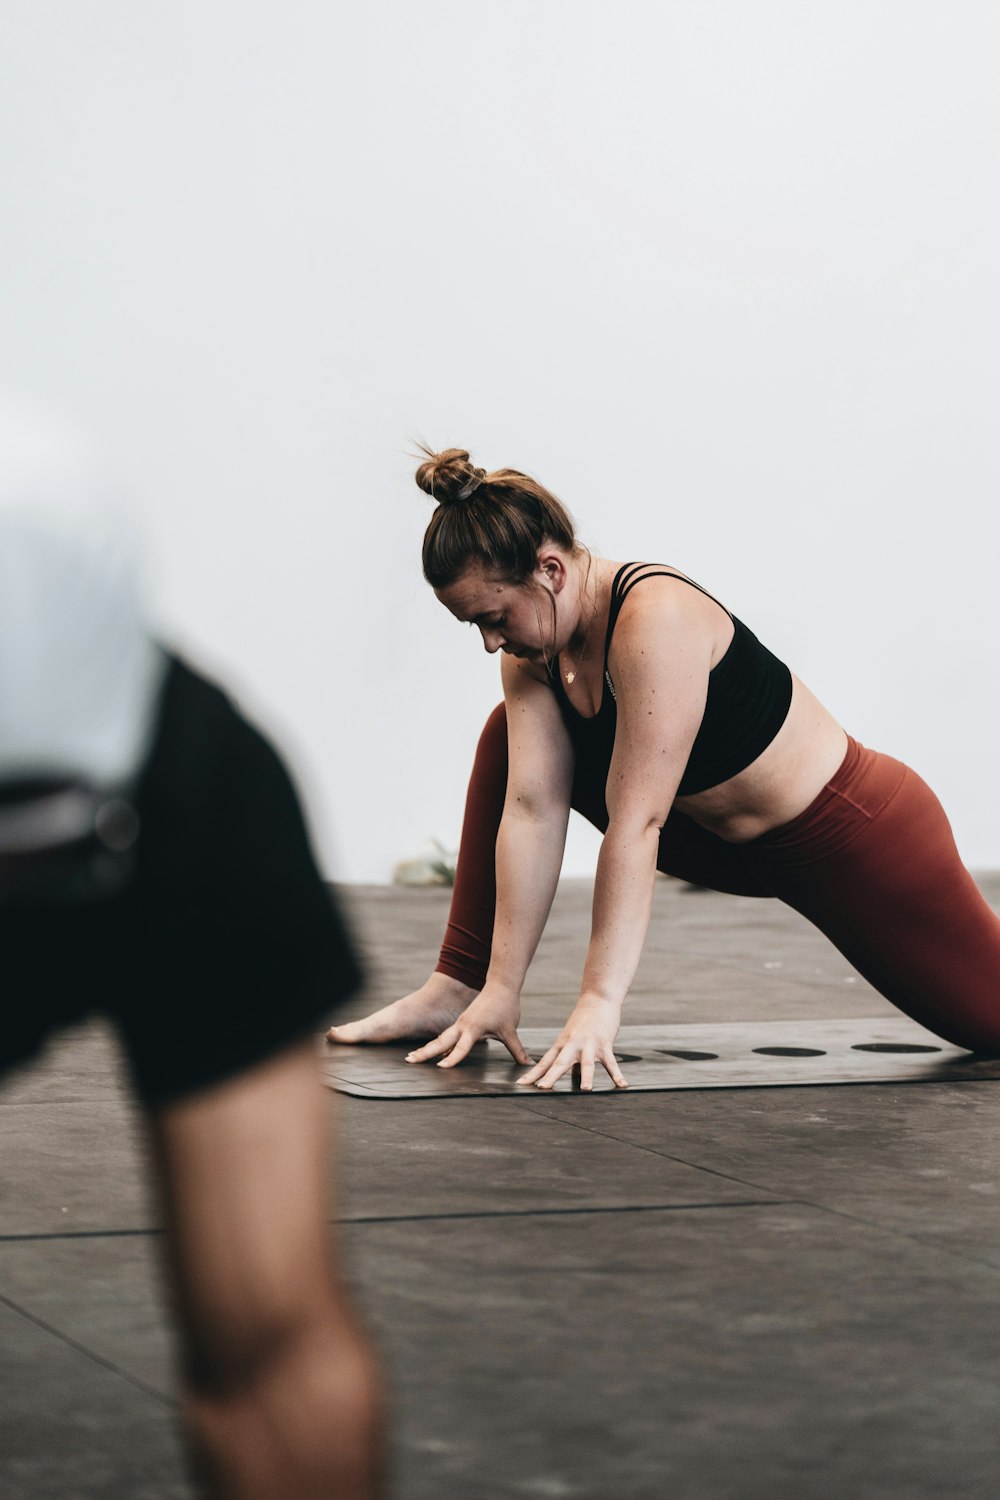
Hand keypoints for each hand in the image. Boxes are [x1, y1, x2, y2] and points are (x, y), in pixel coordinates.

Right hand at [404, 987, 533, 1069]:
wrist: (500, 984)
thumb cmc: (505, 1006)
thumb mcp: (511, 1031)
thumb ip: (518, 1050)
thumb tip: (529, 1065)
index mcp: (473, 1028)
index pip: (462, 1048)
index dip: (453, 1058)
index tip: (441, 1067)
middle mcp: (463, 1026)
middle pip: (441, 1042)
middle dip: (425, 1052)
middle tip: (410, 1060)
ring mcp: (460, 1024)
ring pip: (441, 1038)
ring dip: (427, 1048)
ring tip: (412, 1057)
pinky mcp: (462, 1022)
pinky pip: (447, 1036)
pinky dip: (438, 1044)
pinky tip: (432, 1052)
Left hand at [517, 997, 628, 1090]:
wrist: (597, 999)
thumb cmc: (583, 1020)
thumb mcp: (571, 1039)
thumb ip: (570, 1058)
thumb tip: (572, 1075)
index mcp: (562, 1045)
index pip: (544, 1062)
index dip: (533, 1074)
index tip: (521, 1084)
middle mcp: (572, 1045)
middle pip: (560, 1063)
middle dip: (550, 1077)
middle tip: (541, 1089)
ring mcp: (589, 1044)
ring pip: (586, 1063)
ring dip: (586, 1077)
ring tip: (585, 1090)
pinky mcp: (604, 1043)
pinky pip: (611, 1062)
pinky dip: (617, 1074)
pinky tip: (622, 1085)